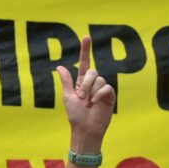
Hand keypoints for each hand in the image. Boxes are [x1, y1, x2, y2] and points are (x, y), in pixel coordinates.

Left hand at [57, 36, 114, 153]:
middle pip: (92, 71)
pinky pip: (106, 88)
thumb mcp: (68, 97)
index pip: (84, 63)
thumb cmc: (76, 116)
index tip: (86, 37)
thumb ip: (66, 82)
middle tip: (81, 98)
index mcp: (81, 82)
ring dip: (91, 92)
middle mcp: (92, 84)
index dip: (85, 50)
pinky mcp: (109, 96)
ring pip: (99, 80)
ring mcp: (101, 89)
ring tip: (88, 104)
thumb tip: (59, 67)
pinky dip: (99, 95)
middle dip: (85, 84)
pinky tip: (95, 103)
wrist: (85, 130)